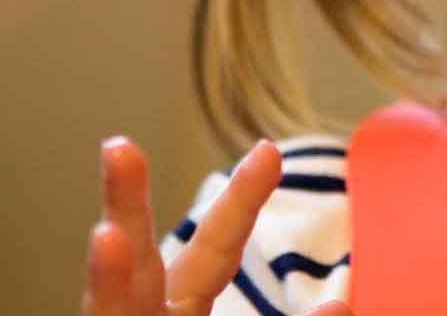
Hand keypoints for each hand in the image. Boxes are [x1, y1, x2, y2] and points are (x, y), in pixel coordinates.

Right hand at [82, 137, 352, 315]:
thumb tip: (339, 305)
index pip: (209, 254)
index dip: (238, 206)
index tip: (269, 152)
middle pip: (133, 270)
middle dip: (124, 209)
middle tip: (120, 147)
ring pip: (107, 313)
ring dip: (107, 280)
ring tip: (106, 239)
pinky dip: (148, 296)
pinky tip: (140, 263)